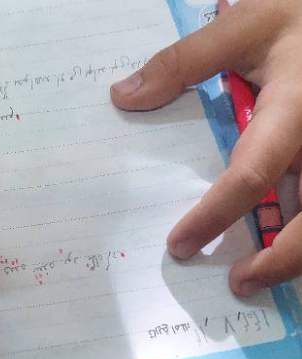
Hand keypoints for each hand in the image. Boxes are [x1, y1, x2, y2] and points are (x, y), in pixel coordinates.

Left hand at [110, 0, 301, 296]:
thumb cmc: (295, 16)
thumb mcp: (242, 26)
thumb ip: (184, 63)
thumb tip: (123, 96)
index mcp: (294, 110)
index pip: (253, 173)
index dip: (215, 214)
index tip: (180, 245)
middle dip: (280, 261)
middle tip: (239, 282)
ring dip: (299, 255)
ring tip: (261, 276)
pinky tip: (285, 241)